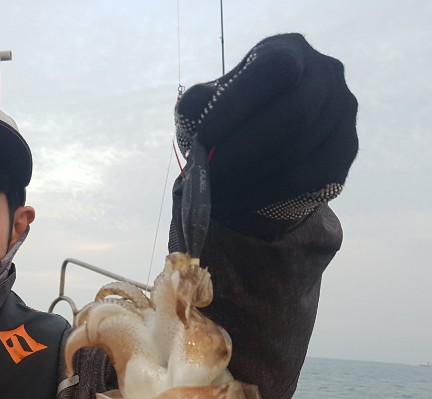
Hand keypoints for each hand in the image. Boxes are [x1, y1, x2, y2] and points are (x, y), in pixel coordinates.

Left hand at [175, 33, 357, 220]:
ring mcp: (343, 114)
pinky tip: (228, 206)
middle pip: (293, 117)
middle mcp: (327, 76)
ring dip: (247, 181)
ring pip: (298, 156)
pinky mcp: (346, 150)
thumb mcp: (215, 97)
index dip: (239, 104)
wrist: (272, 132)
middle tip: (205, 177)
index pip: (274, 71)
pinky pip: (305, 182)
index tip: (204, 137)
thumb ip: (200, 101)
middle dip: (242, 153)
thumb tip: (194, 109)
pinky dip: (260, 198)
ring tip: (209, 197)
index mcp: (291, 51)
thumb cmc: (237, 109)